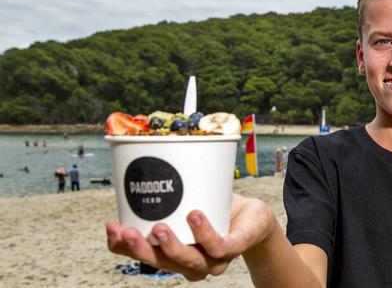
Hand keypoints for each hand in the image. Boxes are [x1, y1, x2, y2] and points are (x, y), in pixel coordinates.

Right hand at [106, 193, 275, 280]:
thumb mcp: (187, 199)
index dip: (122, 247)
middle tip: (129, 231)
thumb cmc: (216, 209)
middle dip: (142, 249)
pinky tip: (194, 216)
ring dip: (172, 246)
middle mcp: (191, 262)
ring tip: (159, 227)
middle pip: (161, 262)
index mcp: (174, 253)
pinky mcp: (235, 246)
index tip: (111, 226)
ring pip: (189, 260)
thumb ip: (168, 189)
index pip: (143, 255)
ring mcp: (213, 259)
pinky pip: (219, 246)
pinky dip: (205, 233)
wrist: (254, 217)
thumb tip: (140, 155)